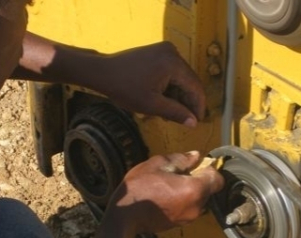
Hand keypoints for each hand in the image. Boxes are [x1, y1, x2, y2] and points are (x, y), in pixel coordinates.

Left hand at [86, 42, 205, 126]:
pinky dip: (170, 85)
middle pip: (189, 81)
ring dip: (178, 95)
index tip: (197, 121)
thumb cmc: (124, 88)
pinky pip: (172, 71)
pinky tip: (164, 99)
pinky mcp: (158, 52)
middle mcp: (173, 52)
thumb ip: (176, 113)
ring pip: (180, 77)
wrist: (102, 71)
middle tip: (184, 120)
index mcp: (173, 63)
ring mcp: (165, 50)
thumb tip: (194, 122)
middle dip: (187, 101)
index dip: (198, 105)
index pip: (195, 86)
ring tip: (170, 113)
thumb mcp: (151, 105)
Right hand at [106, 151, 223, 233]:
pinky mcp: (180, 224)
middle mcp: (197, 206)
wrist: (125, 216)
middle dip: (199, 180)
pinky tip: (166, 197)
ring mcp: (189, 218)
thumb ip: (181, 159)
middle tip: (179, 174)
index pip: (218, 179)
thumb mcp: (158, 164)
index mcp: (194, 189)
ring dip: (191, 192)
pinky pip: (189, 209)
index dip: (210, 170)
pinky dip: (183, 202)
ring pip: (199, 200)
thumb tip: (195, 156)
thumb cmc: (140, 188)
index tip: (197, 165)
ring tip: (170, 186)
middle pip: (209, 190)